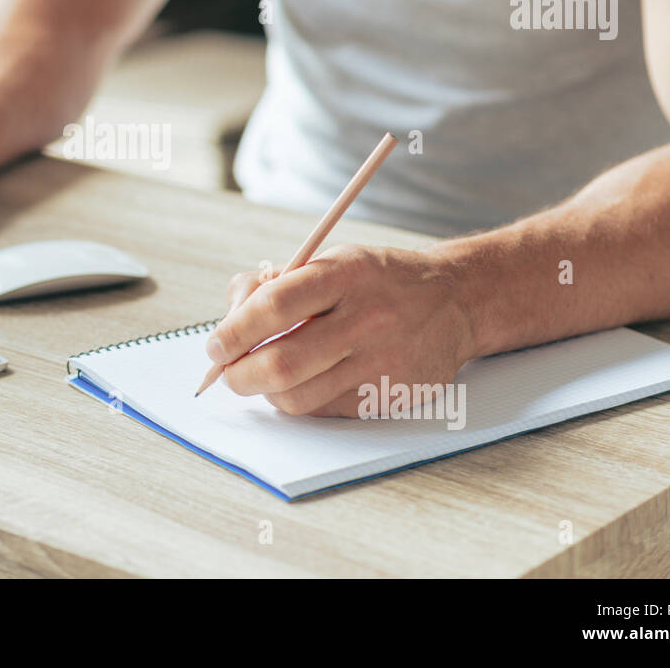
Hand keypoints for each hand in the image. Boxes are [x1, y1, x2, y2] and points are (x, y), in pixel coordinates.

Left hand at [206, 245, 475, 416]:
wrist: (453, 302)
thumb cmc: (376, 280)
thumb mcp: (329, 259)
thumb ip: (273, 284)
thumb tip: (230, 320)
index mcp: (346, 274)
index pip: (274, 306)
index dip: (233, 331)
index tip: (215, 344)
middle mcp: (366, 319)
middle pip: (281, 363)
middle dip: (239, 374)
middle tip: (227, 372)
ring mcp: (380, 361)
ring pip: (297, 397)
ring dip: (265, 392)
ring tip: (262, 375)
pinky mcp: (388, 395)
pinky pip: (322, 410)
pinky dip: (299, 400)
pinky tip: (302, 381)